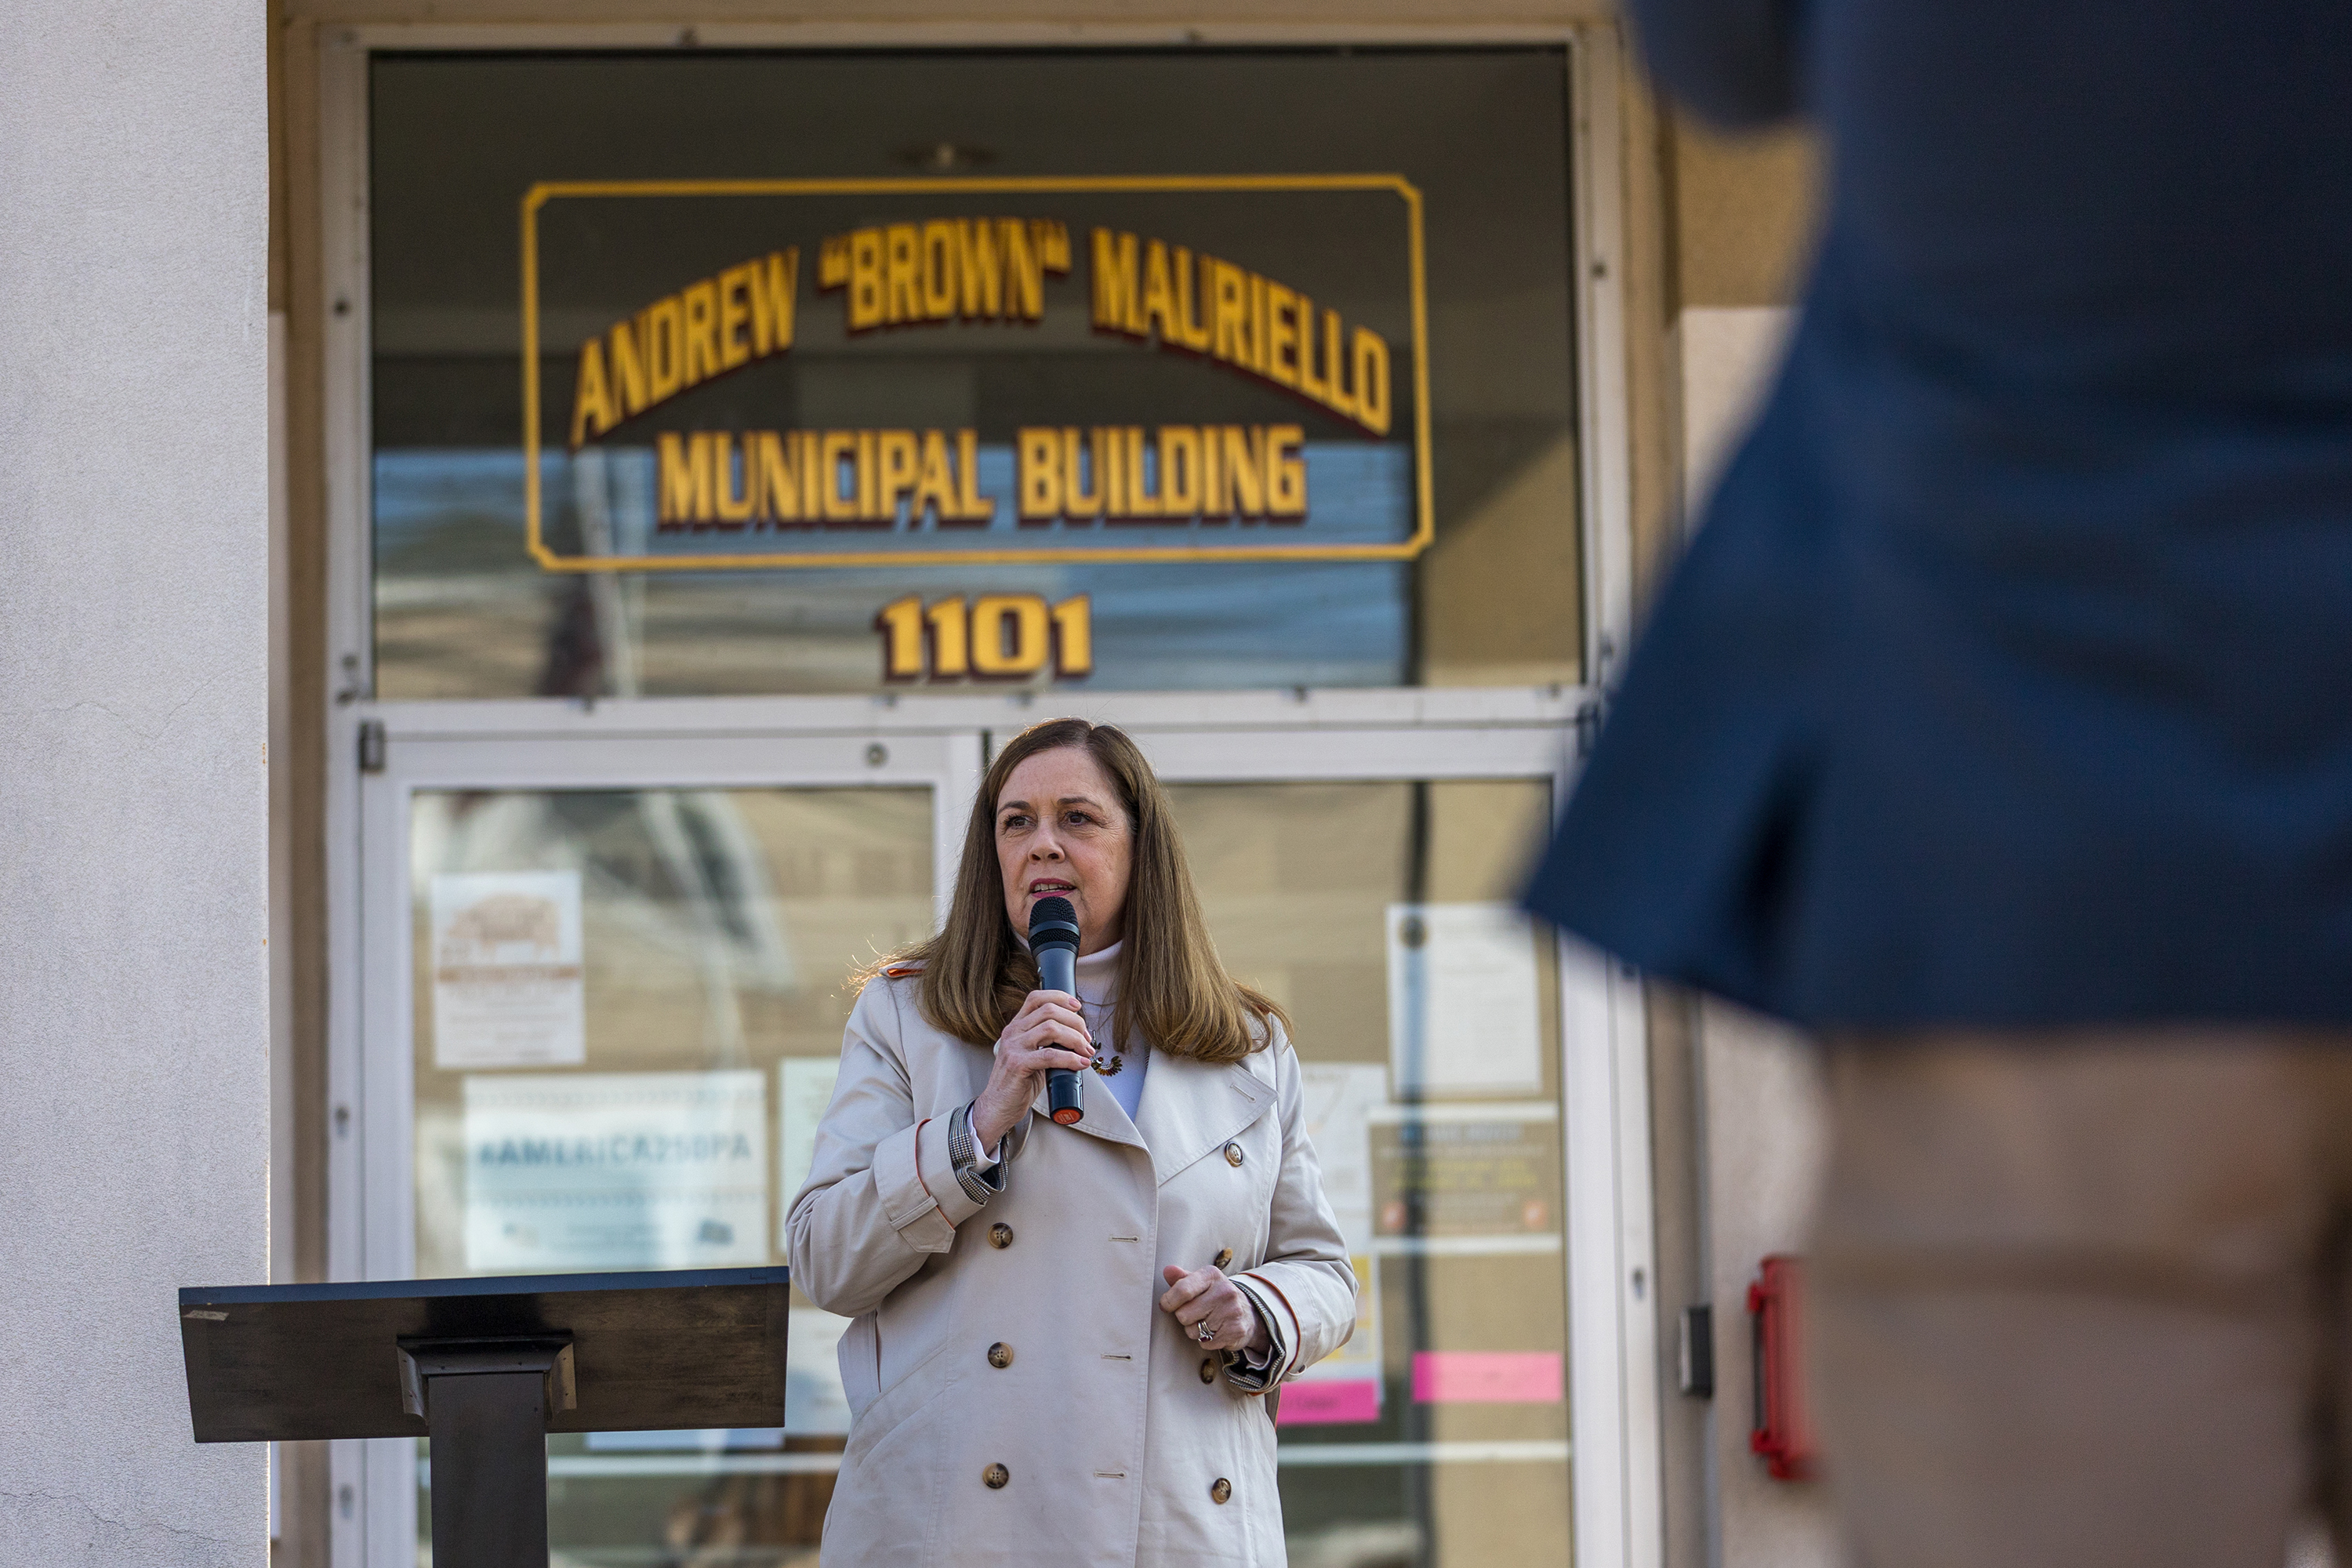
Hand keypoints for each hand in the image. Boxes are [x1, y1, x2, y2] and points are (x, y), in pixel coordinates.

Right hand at [973, 989, 1092, 1151]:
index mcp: (1016, 1026)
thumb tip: (1077, 1037)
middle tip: (1086, 1040)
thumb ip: (1046, 1042)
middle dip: (1075, 1022)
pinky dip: (1071, 1058)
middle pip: (1049, 1011)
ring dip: (1075, 1039)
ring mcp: (1013, 1047)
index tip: (1078, 1007)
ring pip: (1051, 1029)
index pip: (1036, 998)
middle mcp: (1012, 1032)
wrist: (998, 1107)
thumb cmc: (1018, 1083)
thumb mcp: (1031, 1055)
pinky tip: (1080, 1064)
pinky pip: (1050, 1055)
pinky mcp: (1017, 1064)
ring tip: (1085, 1052)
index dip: (1060, 997)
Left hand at [1159, 1264, 1268, 1355]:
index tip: (1166, 1305)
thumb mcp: (1201, 1282)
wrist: (1248, 1312)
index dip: (1168, 1301)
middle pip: (1183, 1315)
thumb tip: (1167, 1271)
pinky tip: (1216, 1331)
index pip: (1182, 1290)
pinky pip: (1206, 1343)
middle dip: (1184, 1317)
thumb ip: (1182, 1278)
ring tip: (1207, 1321)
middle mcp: (1224, 1291)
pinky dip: (1206, 1341)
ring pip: (1193, 1331)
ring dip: (1195, 1330)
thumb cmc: (1216, 1296)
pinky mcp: (1236, 1330)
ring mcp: (1232, 1311)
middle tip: (1195, 1313)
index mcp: (1212, 1275)